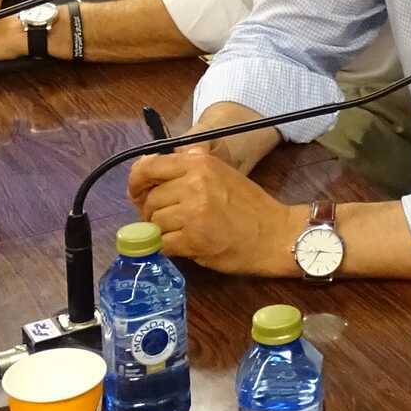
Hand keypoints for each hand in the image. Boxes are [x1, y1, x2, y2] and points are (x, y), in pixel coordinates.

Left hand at [128, 148, 301, 275]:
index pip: (148, 167)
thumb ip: (188, 168)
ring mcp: (192, 212)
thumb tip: (148, 168)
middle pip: (150, 199)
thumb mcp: (220, 173)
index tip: (137, 194)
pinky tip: (185, 245)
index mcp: (199, 163)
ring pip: (154, 223)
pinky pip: (163, 244)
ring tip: (182, 233)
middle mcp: (193, 183)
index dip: (136, 183)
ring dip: (162, 231)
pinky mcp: (193, 239)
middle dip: (152, 213)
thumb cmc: (249, 206)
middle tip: (167, 220)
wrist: (274, 234)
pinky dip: (168, 247)